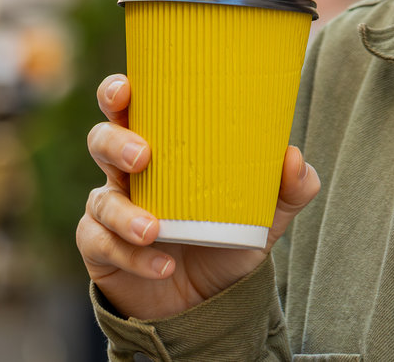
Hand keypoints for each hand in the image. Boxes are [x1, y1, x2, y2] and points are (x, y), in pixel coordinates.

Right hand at [76, 73, 319, 320]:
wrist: (210, 303)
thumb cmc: (228, 239)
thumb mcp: (265, 214)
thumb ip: (289, 187)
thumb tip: (293, 156)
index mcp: (160, 147)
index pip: (128, 108)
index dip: (117, 92)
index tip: (127, 90)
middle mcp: (128, 173)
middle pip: (101, 140)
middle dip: (114, 141)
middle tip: (143, 156)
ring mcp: (111, 211)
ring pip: (101, 200)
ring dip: (125, 213)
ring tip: (154, 230)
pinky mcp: (102, 250)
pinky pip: (104, 246)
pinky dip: (133, 256)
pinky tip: (162, 265)